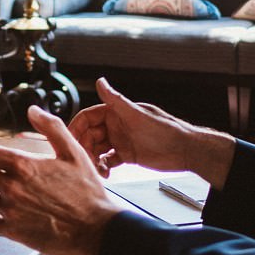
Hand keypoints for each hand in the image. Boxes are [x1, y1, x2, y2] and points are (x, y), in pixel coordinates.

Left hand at [0, 105, 119, 254]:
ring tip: (7, 190)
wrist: (96, 229)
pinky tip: (5, 209)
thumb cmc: (87, 191)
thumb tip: (33, 110)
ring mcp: (11, 210)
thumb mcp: (74, 152)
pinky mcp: (12, 231)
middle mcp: (12, 188)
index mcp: (24, 166)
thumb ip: (52, 128)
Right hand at [70, 78, 234, 187]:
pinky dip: (103, 167)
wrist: (185, 150)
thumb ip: (116, 100)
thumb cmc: (165, 130)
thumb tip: (100, 81)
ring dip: (92, 158)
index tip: (69, 138)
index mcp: (116, 113)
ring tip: (95, 168)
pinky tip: (105, 173)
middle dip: (84, 147)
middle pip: (90, 135)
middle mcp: (117, 126)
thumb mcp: (136, 115)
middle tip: (82, 158)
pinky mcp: (127, 155)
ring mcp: (121, 141)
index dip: (76, 127)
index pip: (88, 117)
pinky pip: (108, 161)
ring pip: (97, 149)